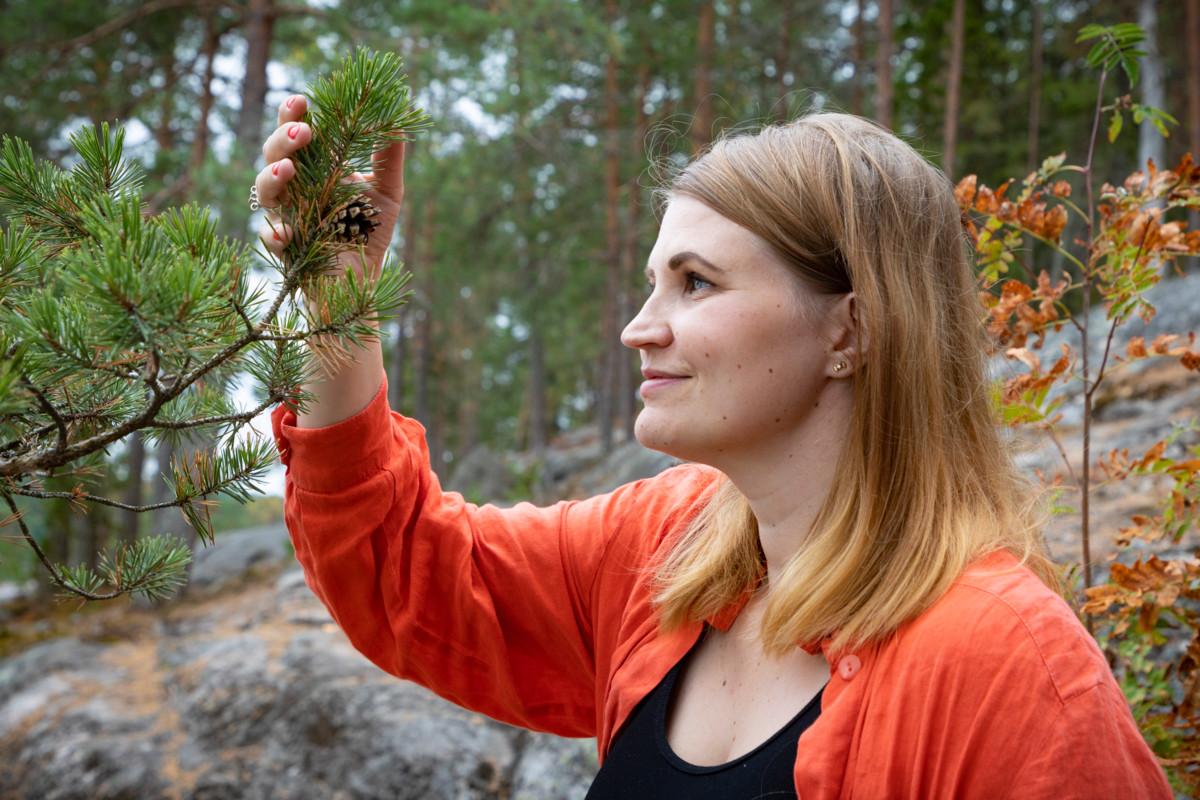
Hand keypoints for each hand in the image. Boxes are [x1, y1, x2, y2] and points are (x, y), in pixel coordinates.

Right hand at [255, 94, 405, 279]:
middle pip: (273, 154)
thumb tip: (397, 117)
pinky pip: (270, 237)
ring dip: (270, 177)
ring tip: (288, 170)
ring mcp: (287, 216)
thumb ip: (388, 157)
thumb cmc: (371, 232)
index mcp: (316, 168)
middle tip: (302, 132)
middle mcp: (296, 188)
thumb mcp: (388, 191)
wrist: (364, 278)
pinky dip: (276, 233)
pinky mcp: (286, 247)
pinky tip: (289, 232)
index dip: (292, 114)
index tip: (302, 100)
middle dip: (282, 139)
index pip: (297, 133)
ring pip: (264, 191)